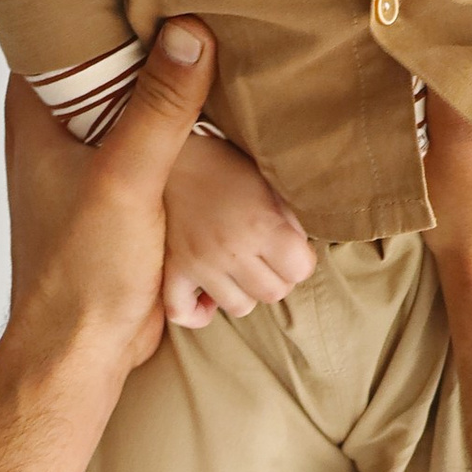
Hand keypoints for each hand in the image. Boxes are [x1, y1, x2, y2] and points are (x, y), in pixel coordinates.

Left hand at [3, 24, 217, 375]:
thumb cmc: (80, 273)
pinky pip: (159, 145)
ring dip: (179, 90)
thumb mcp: (124, 181)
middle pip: (110, 61)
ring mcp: (91, 160)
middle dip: (155, 40)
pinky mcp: (123, 193)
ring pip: (138, 104)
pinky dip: (188, 133)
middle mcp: (57, 129)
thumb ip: (159, 109)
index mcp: (37, 113)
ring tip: (228, 43)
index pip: (64, 28)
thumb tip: (190, 33)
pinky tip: (229, 114)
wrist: (80, 354)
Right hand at [160, 132, 317, 328]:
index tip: (291, 248)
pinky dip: (198, 311)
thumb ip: (289, 221)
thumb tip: (300, 254)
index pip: (300, 269)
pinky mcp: (171, 270)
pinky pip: (184, 313)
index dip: (301, 259)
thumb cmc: (225, 168)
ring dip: (244, 291)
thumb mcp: (268, 184)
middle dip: (278, 277)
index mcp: (260, 224)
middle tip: (266, 258)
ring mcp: (198, 264)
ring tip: (238, 270)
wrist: (171, 157)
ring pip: (240, 307)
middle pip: (273, 293)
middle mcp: (230, 250)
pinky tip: (207, 294)